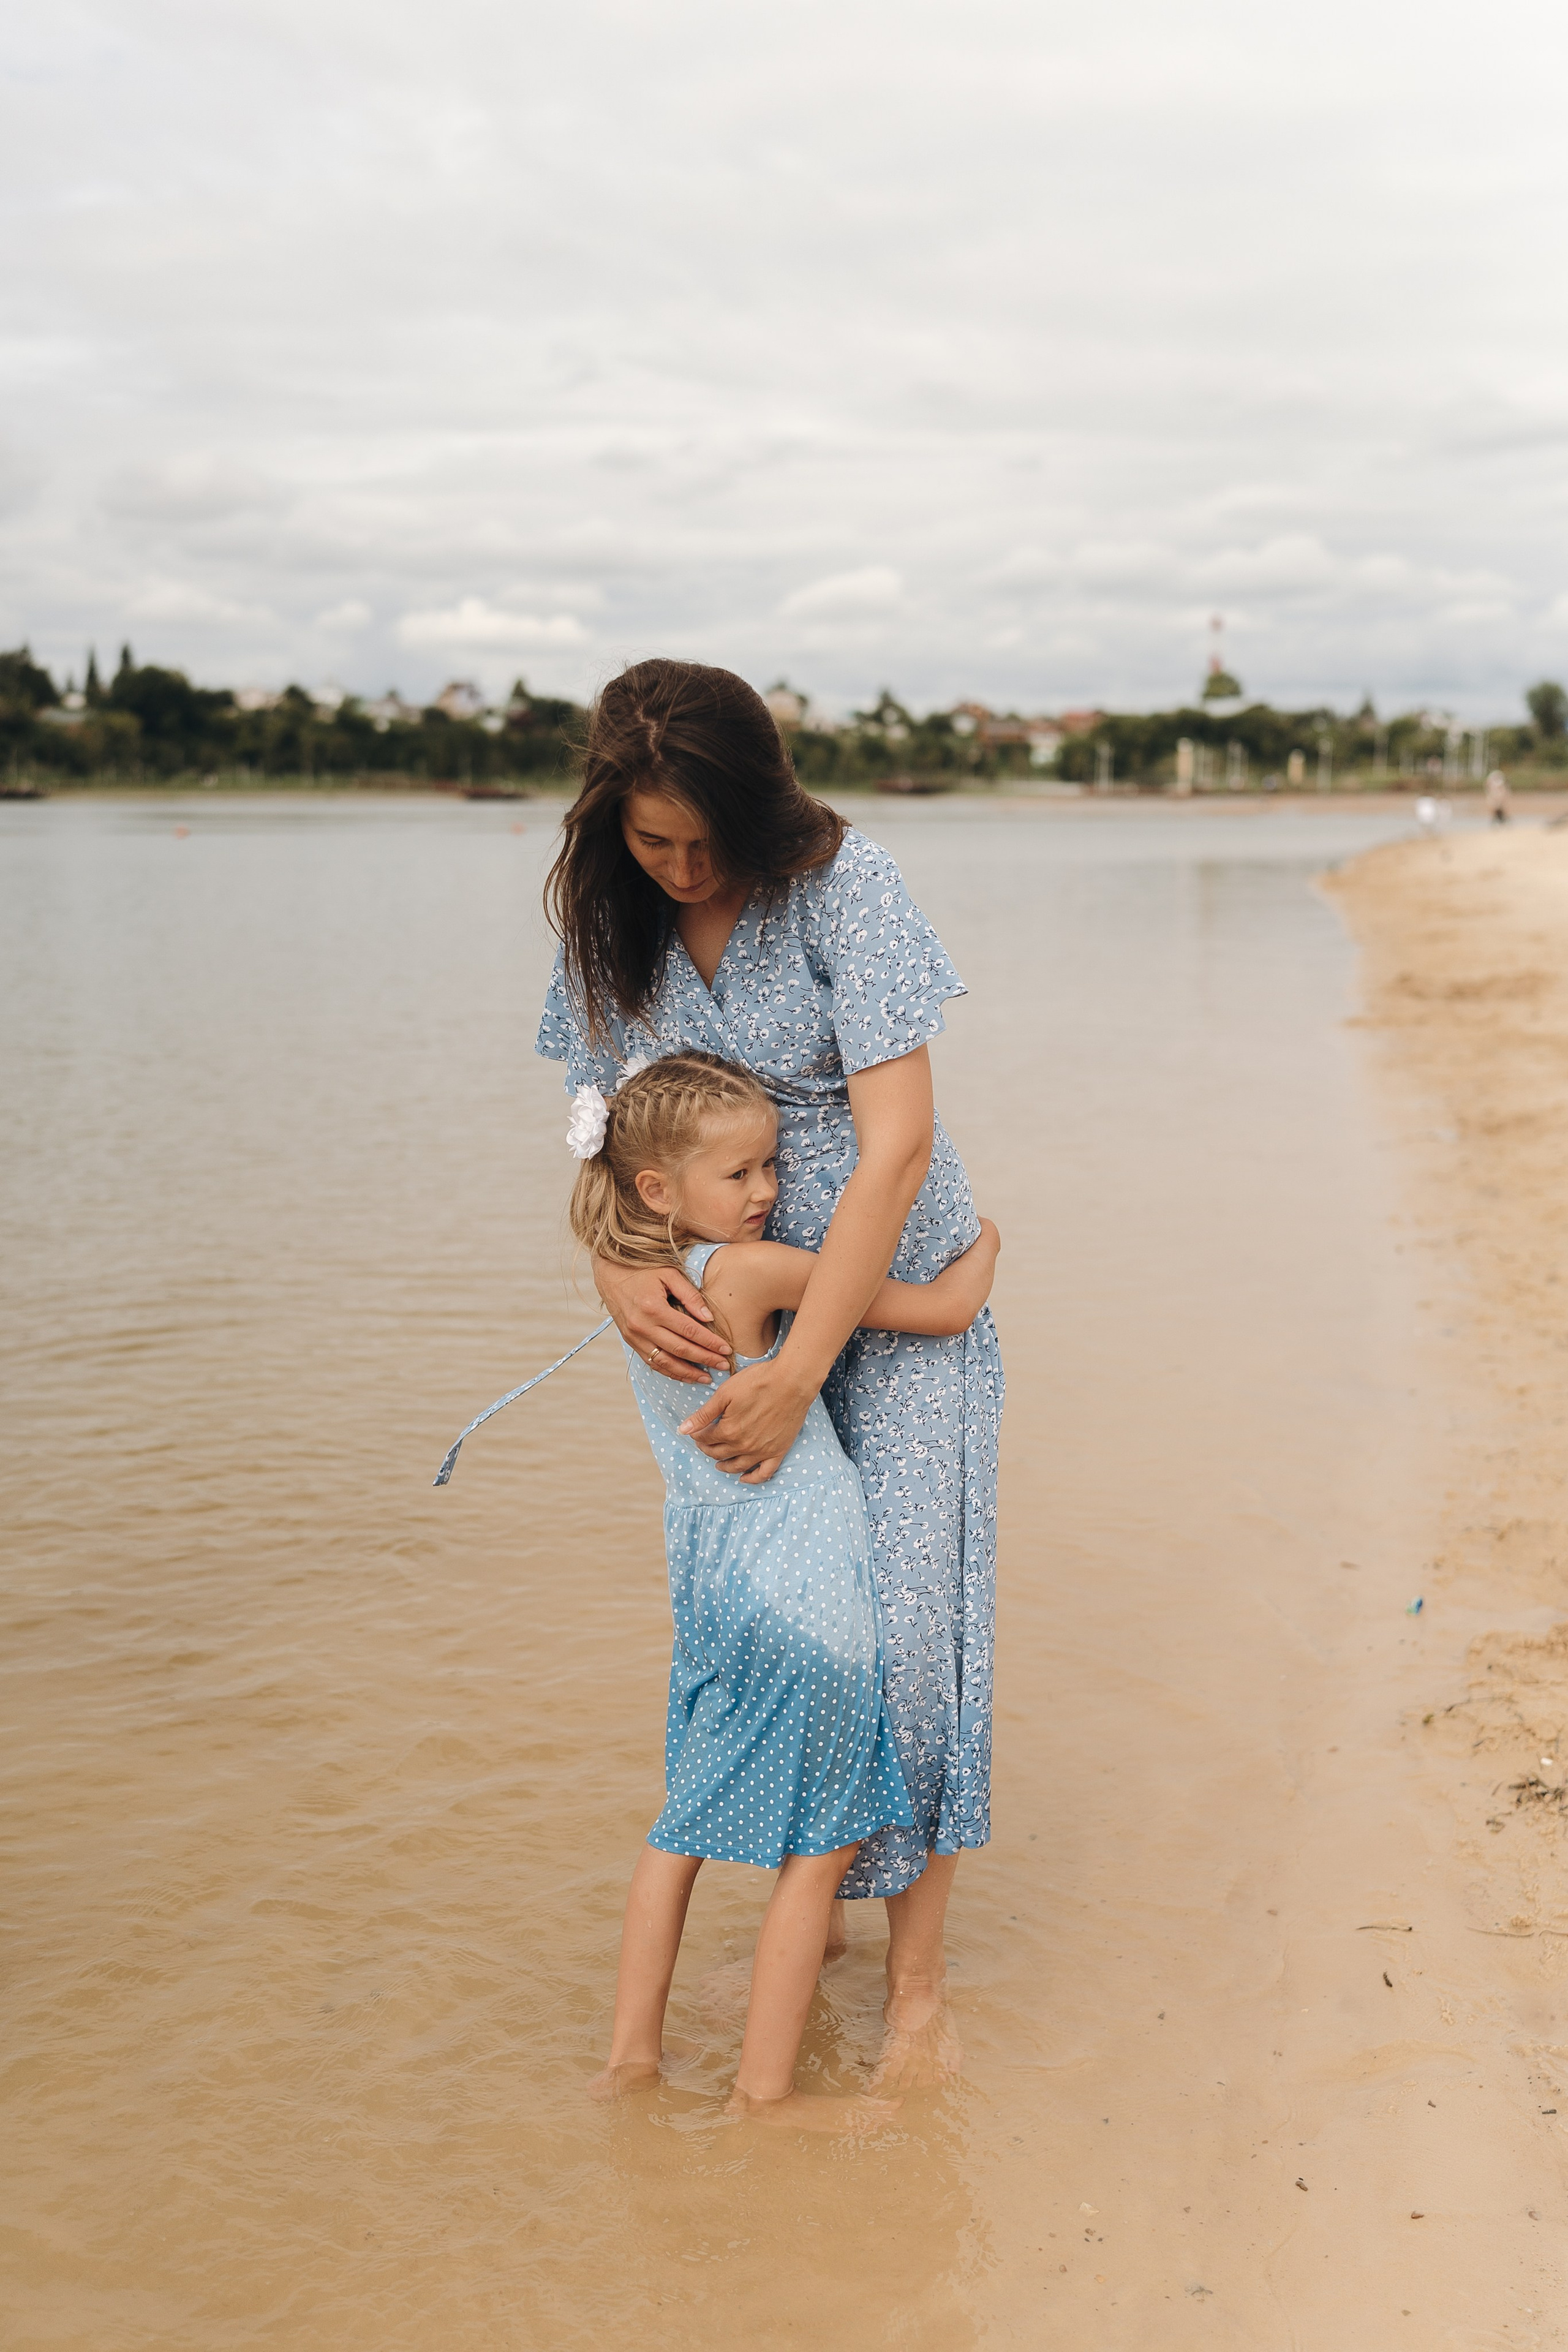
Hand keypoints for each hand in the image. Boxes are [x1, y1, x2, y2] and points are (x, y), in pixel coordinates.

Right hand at [594, 1257, 729, 1382]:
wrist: (610, 1275)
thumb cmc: (643, 1270)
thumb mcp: (668, 1273)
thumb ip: (689, 1294)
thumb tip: (709, 1316)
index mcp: (654, 1307)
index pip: (689, 1330)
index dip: (710, 1342)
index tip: (727, 1349)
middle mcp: (642, 1326)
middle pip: (680, 1349)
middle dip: (705, 1359)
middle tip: (724, 1366)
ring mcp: (634, 1337)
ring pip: (665, 1362)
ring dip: (687, 1373)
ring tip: (707, 1379)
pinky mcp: (631, 1343)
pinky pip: (652, 1363)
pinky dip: (670, 1372)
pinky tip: (685, 1376)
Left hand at [678, 1356, 814, 1482]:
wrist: (791, 1381)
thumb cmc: (758, 1382)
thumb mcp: (725, 1394)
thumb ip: (704, 1414)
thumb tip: (683, 1429)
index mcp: (728, 1431)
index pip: (706, 1438)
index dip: (698, 1435)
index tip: (696, 1431)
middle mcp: (743, 1446)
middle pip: (719, 1453)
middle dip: (707, 1448)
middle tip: (704, 1443)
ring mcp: (762, 1451)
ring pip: (737, 1465)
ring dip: (724, 1465)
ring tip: (718, 1463)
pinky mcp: (778, 1451)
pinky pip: (764, 1473)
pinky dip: (752, 1478)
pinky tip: (744, 1477)